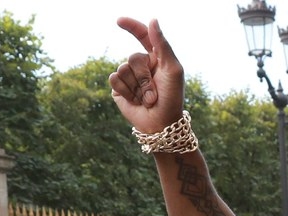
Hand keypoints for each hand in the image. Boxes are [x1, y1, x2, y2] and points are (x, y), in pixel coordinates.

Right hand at [110, 19, 186, 136]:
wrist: (161, 124)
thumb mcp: (173, 69)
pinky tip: (135, 100)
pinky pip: (114, 79)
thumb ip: (163, 44)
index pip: (142, 36)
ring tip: (147, 99)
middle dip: (143, 76)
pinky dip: (126, 91)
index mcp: (156, 58)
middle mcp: (141, 66)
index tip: (119, 21)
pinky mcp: (119, 89)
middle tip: (154, 92)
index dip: (131, 26)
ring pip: (122, 68)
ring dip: (136, 87)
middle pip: (133, 57)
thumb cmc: (172, 98)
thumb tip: (152, 20)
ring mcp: (129, 77)